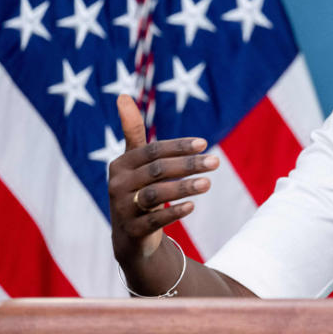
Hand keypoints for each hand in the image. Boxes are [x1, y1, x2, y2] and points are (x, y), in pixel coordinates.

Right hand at [108, 94, 217, 266]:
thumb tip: (122, 95)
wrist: (131, 238)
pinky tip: (192, 206)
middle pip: (156, 171)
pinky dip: (173, 212)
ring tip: (208, 183)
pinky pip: (153, 220)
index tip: (204, 143)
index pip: (152, 151)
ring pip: (154, 195)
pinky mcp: (131, 231)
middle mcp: (117, 185)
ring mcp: (122, 209)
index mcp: (120, 165)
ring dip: (183, 187)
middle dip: (187, 165)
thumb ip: (132, 132)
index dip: (178, 146)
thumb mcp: (135, 162)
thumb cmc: (138, 190)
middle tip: (215, 162)